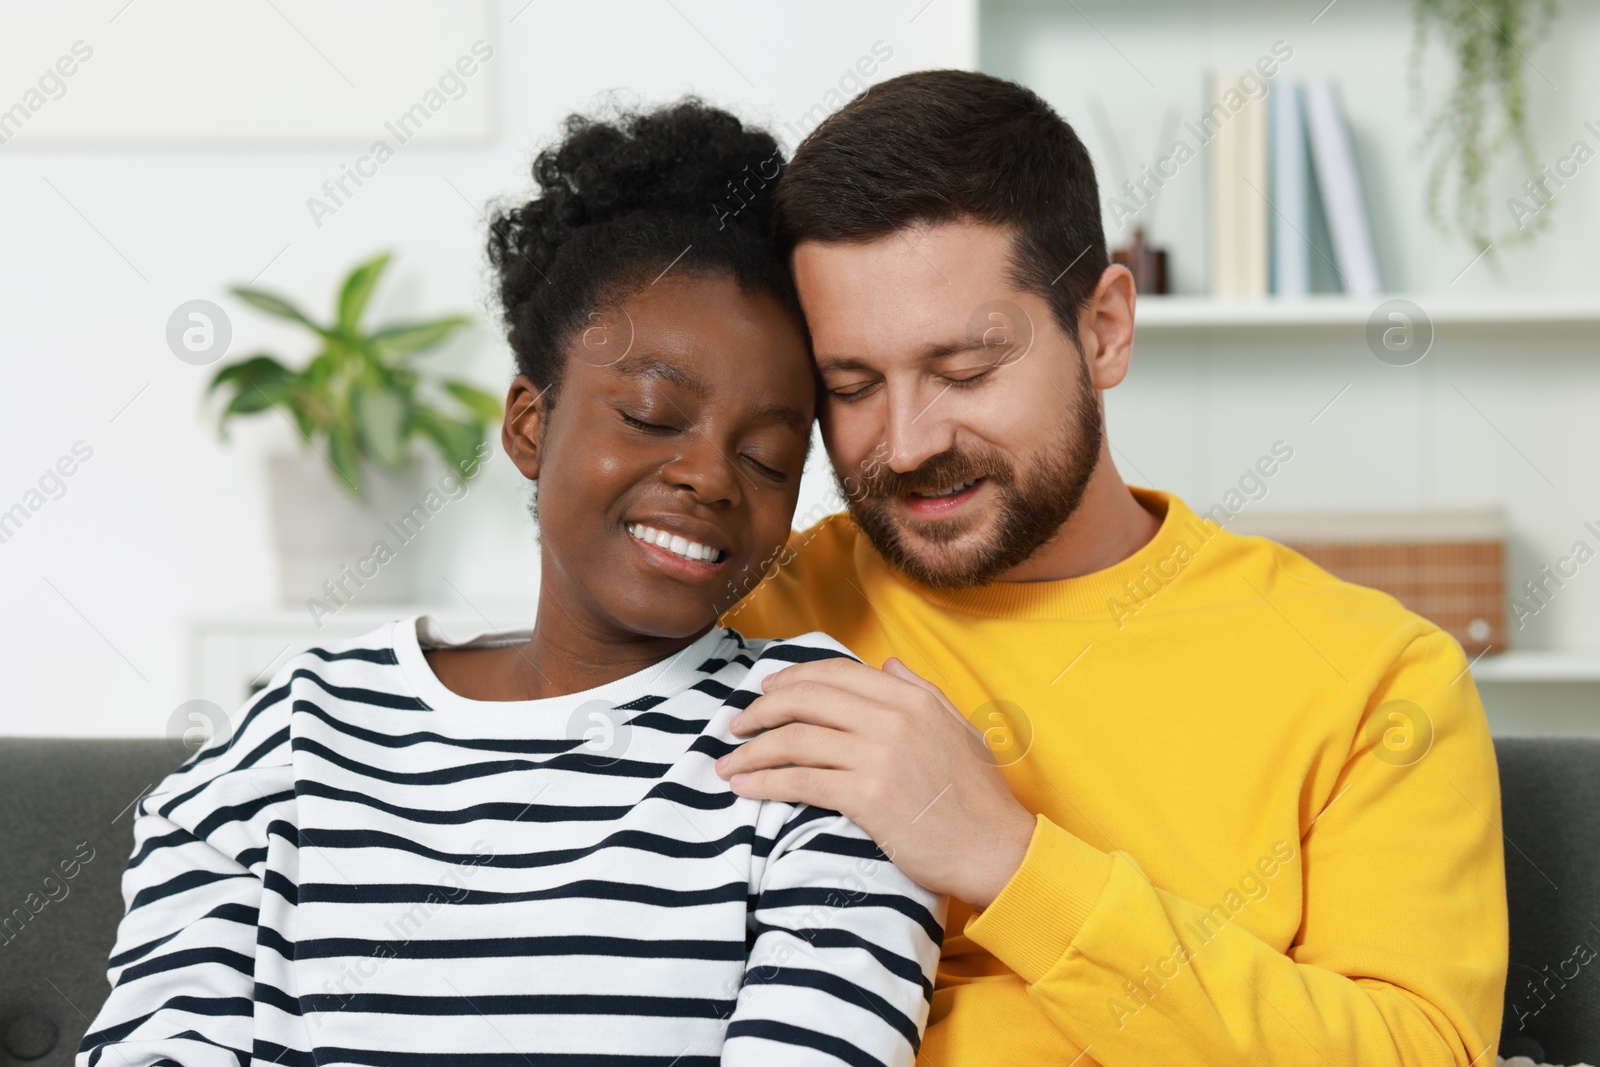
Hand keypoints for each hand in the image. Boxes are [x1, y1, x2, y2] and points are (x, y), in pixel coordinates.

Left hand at [714, 655, 1036, 909]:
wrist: (995, 849)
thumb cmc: (978, 796)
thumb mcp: (958, 728)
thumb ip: (920, 690)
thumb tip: (886, 664)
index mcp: (912, 698)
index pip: (835, 673)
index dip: (792, 679)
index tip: (766, 692)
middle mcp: (893, 718)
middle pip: (807, 699)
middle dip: (761, 710)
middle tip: (738, 725)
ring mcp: (878, 756)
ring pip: (795, 739)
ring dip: (753, 751)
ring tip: (729, 763)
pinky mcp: (867, 797)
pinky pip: (801, 780)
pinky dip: (765, 782)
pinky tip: (745, 788)